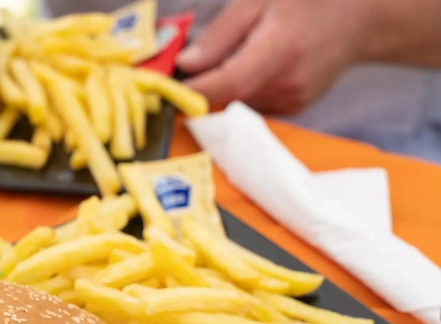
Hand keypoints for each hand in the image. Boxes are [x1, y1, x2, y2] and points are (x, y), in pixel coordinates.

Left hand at [177, 0, 373, 114]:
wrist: (360, 18)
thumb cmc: (307, 1)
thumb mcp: (257, 1)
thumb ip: (220, 36)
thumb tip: (186, 66)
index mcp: (279, 50)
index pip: (227, 83)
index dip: (193, 90)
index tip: (166, 88)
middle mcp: (287, 83)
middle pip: (226, 97)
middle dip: (204, 84)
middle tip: (193, 65)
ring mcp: (292, 101)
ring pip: (236, 104)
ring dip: (225, 87)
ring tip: (241, 54)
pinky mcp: (292, 109)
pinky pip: (252, 105)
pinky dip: (243, 90)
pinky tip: (257, 66)